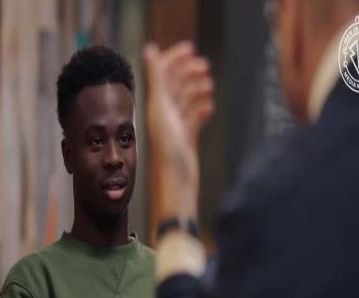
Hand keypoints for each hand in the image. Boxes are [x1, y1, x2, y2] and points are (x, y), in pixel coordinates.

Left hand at [143, 42, 214, 219]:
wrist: (176, 187)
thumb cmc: (167, 154)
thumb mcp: (161, 112)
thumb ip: (156, 81)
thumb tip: (150, 49)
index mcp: (156, 107)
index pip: (164, 75)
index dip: (175, 59)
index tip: (191, 49)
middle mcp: (164, 116)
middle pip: (176, 86)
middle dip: (189, 72)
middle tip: (204, 65)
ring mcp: (176, 129)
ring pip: (186, 102)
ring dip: (196, 90)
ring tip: (208, 85)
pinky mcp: (186, 142)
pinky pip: (193, 121)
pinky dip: (201, 110)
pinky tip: (208, 107)